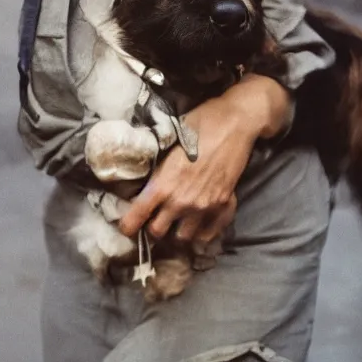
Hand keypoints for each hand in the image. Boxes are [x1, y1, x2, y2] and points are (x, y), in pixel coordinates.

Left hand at [118, 74, 290, 243]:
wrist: (235, 123)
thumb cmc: (198, 124)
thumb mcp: (168, 143)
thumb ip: (157, 168)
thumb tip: (144, 181)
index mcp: (163, 184)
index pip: (137, 216)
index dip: (128, 225)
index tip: (126, 226)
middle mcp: (182, 202)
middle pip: (158, 232)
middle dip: (151, 227)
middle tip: (152, 218)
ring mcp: (205, 207)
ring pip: (183, 238)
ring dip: (176, 231)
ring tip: (174, 221)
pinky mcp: (224, 207)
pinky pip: (208, 235)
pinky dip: (200, 233)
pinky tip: (196, 223)